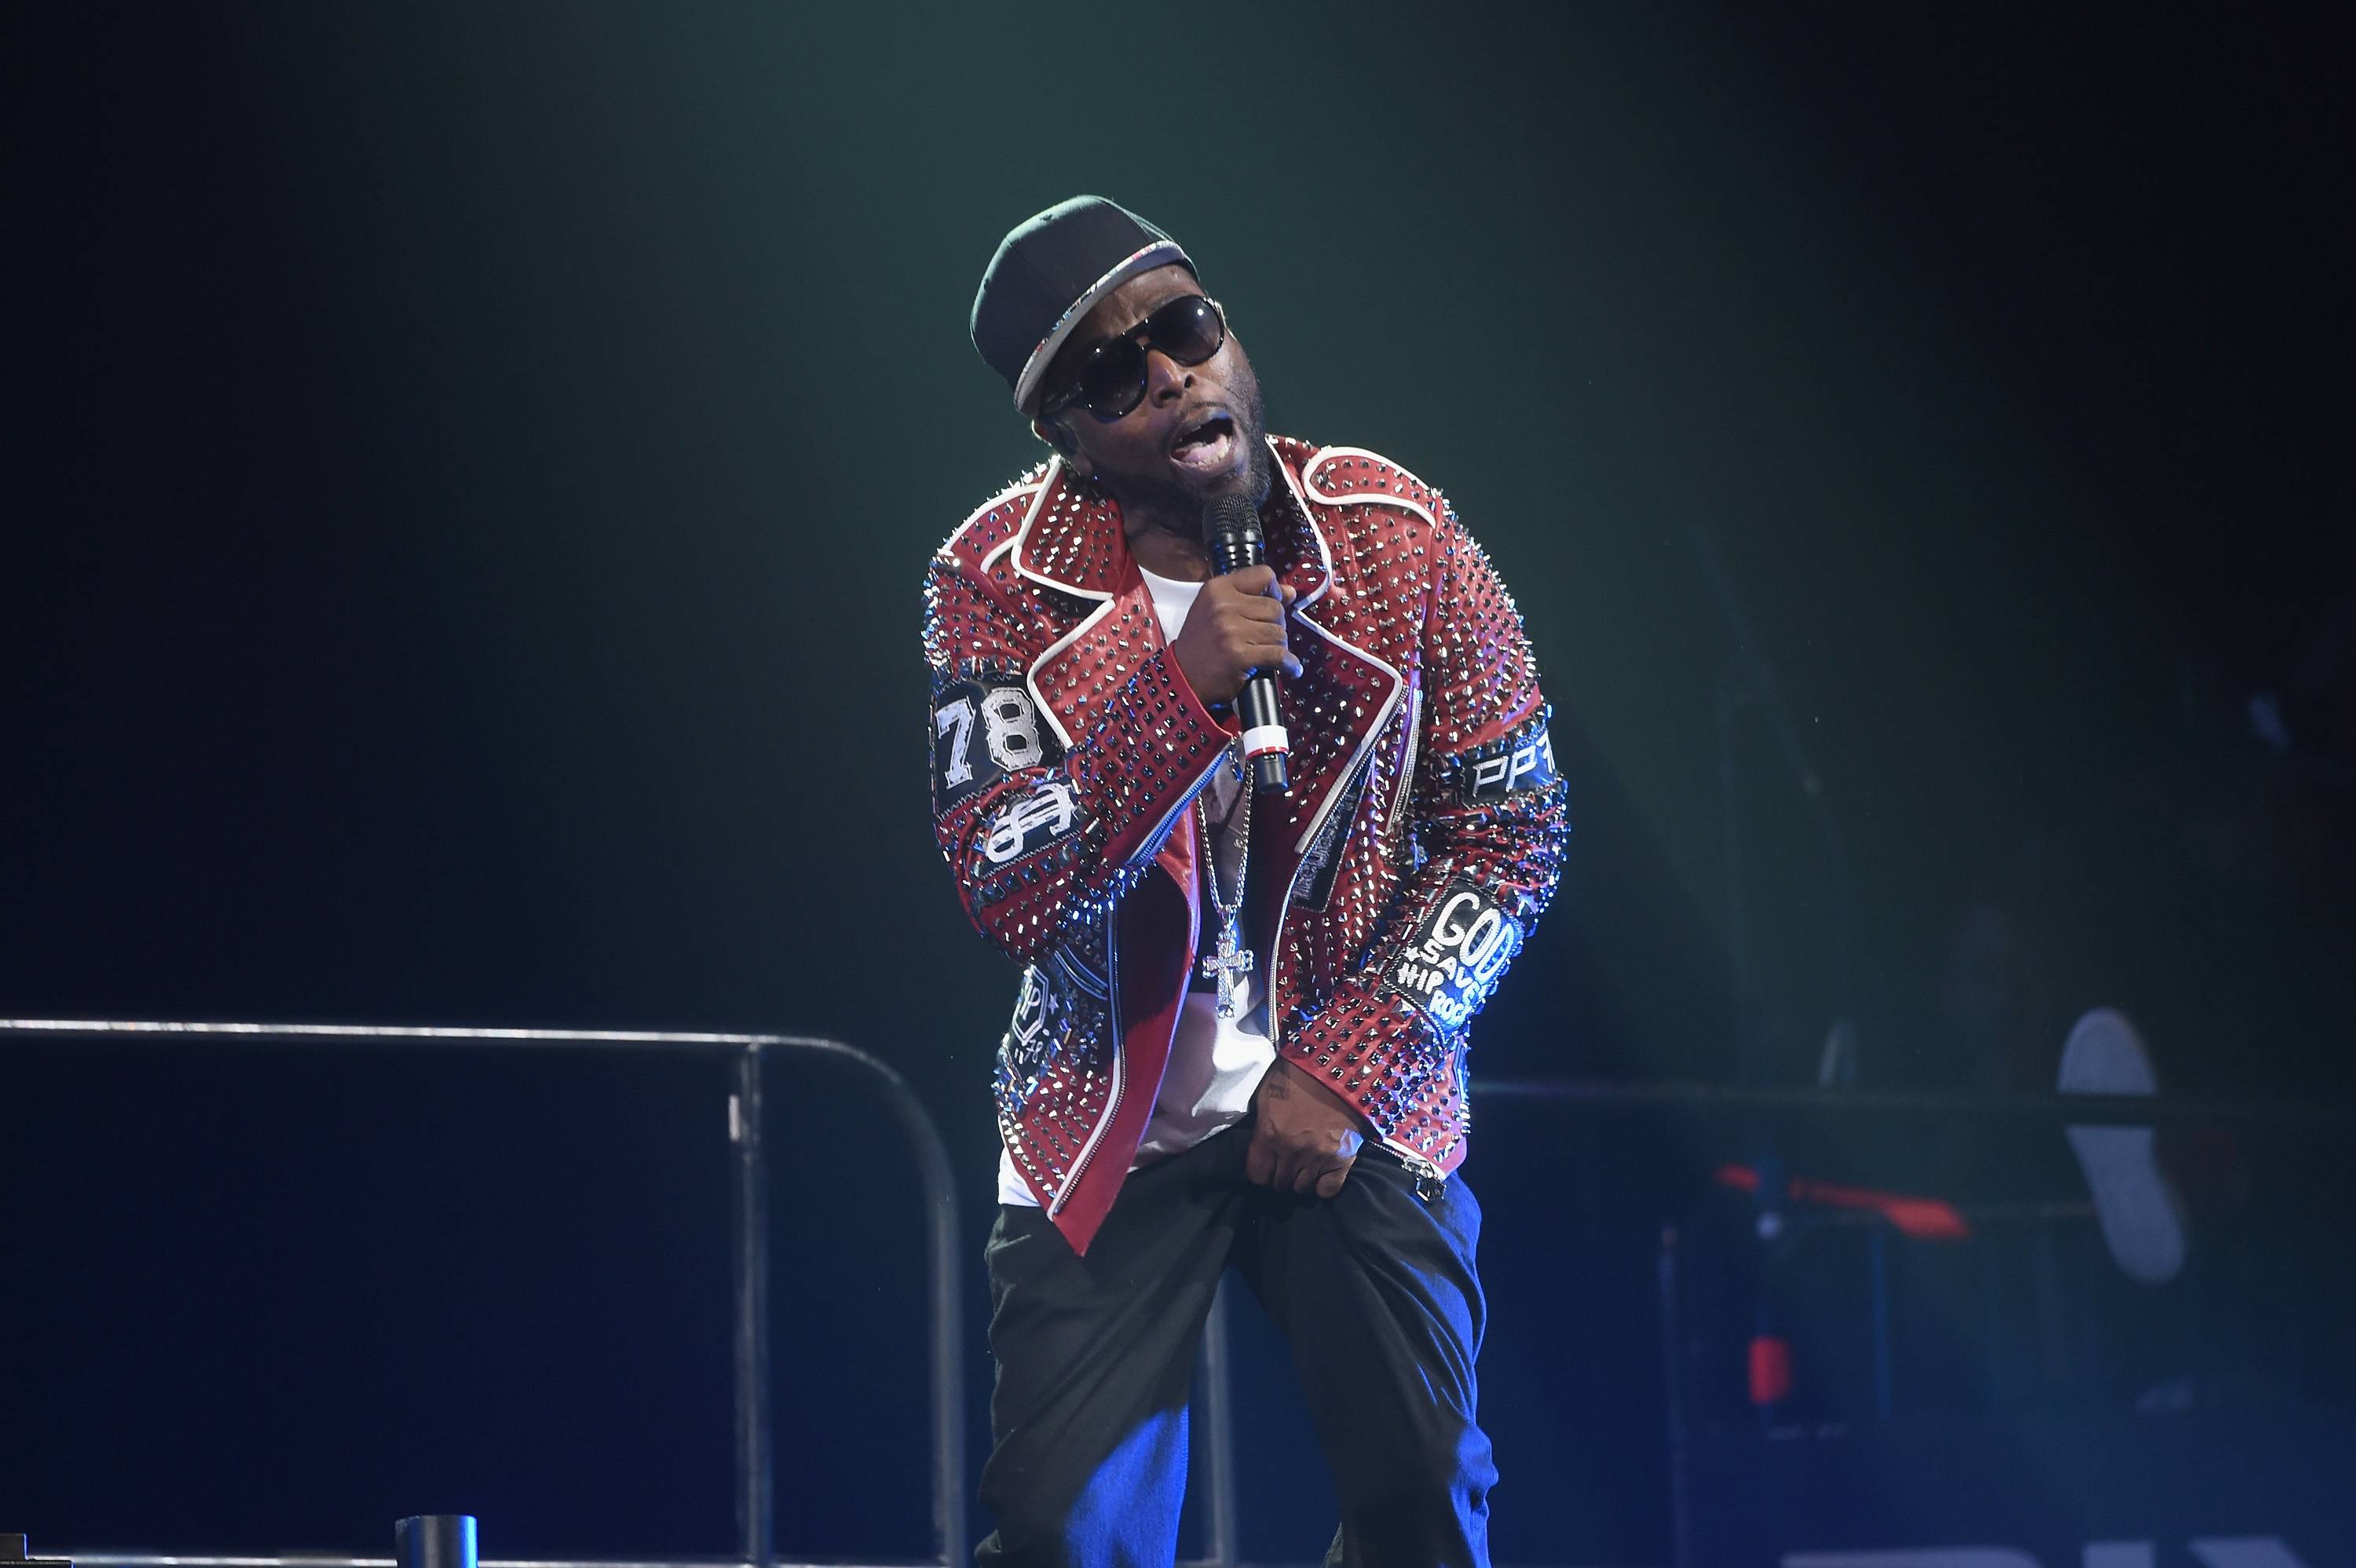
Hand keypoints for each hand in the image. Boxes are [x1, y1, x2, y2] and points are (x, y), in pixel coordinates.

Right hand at [1169, 566, 1301, 704]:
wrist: (1183, 678)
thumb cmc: (1201, 645)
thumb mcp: (1216, 611)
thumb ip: (1252, 597)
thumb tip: (1290, 592)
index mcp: (1217, 589)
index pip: (1263, 575)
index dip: (1274, 591)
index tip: (1274, 602)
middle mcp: (1223, 606)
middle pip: (1275, 607)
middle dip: (1276, 624)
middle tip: (1263, 637)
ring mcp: (1231, 631)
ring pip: (1279, 632)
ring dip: (1279, 645)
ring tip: (1266, 652)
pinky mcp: (1240, 655)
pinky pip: (1279, 655)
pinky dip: (1288, 664)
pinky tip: (1288, 667)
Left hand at [1246, 1056, 1368, 1198]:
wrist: (1340, 1069)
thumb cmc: (1298, 1077)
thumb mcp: (1268, 1095)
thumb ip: (1261, 1127)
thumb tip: (1258, 1150)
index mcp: (1270, 1134)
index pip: (1257, 1175)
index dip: (1260, 1171)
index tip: (1265, 1164)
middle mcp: (1293, 1151)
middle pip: (1279, 1184)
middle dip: (1279, 1174)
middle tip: (1285, 1161)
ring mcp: (1319, 1157)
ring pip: (1301, 1189)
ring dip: (1300, 1179)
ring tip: (1303, 1164)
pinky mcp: (1342, 1159)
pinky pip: (1328, 1189)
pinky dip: (1322, 1184)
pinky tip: (1320, 1172)